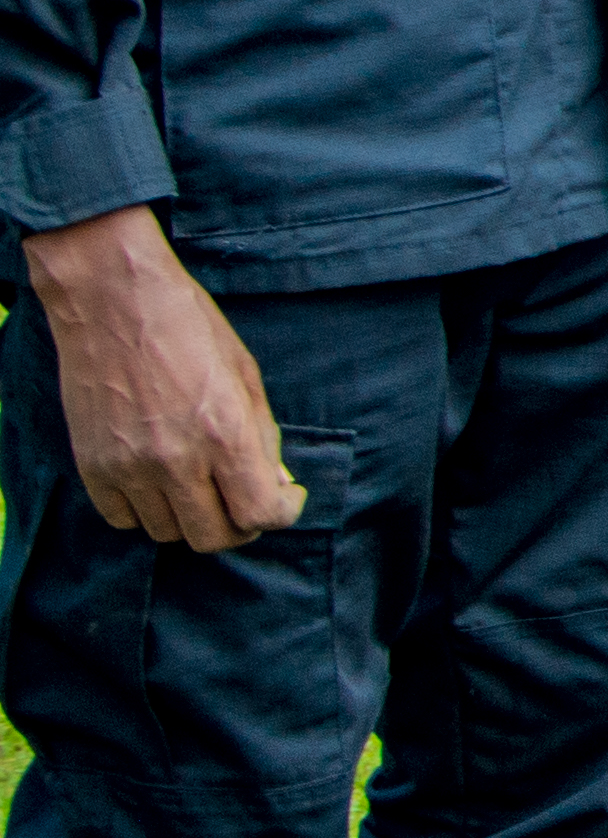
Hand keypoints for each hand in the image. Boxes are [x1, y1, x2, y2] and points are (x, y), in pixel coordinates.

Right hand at [21, 210, 300, 554]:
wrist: (111, 300)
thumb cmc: (188, 327)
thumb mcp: (245, 374)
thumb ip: (262, 435)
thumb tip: (276, 484)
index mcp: (224, 434)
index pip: (261, 514)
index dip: (282, 512)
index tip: (285, 497)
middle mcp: (176, 460)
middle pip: (213, 537)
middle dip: (239, 524)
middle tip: (243, 498)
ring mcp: (128, 467)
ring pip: (167, 533)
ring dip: (191, 517)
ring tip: (199, 483)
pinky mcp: (92, 466)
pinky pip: (122, 519)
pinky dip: (145, 510)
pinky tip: (157, 480)